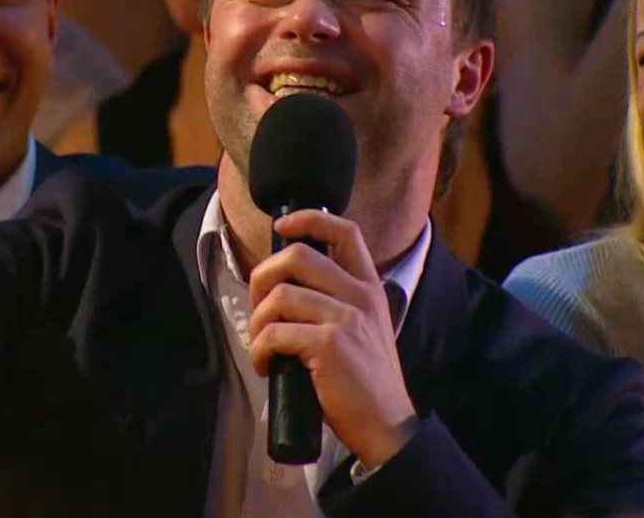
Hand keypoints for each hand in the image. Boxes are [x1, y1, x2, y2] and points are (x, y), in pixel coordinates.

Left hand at [248, 210, 416, 467]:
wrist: (386, 424)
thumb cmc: (364, 381)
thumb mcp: (364, 328)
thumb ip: (336, 302)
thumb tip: (283, 286)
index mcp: (369, 288)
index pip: (345, 231)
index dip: (308, 219)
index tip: (282, 227)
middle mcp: (361, 296)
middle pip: (297, 255)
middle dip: (262, 277)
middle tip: (259, 308)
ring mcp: (346, 318)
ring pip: (279, 295)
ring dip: (257, 321)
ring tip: (262, 345)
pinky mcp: (329, 344)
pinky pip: (274, 332)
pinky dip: (259, 349)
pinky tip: (266, 366)